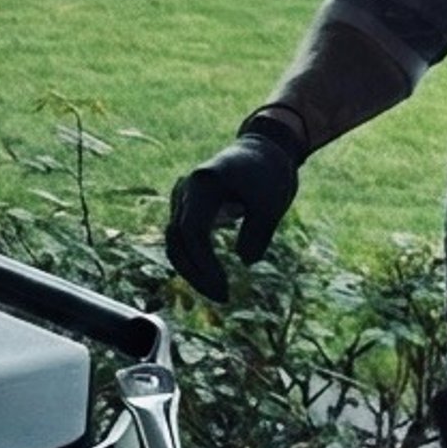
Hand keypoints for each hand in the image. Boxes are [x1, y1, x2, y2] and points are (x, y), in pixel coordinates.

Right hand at [165, 123, 300, 301]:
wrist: (263, 150)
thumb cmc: (269, 175)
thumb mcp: (271, 204)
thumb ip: (258, 233)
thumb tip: (245, 260)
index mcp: (203, 184)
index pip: (193, 232)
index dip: (205, 264)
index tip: (225, 287)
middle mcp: (185, 189)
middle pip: (177, 240)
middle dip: (196, 273)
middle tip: (223, 297)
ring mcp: (182, 197)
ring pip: (175, 241)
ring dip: (192, 270)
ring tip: (219, 292)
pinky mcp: (186, 207)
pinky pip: (182, 238)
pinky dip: (193, 260)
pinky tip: (212, 279)